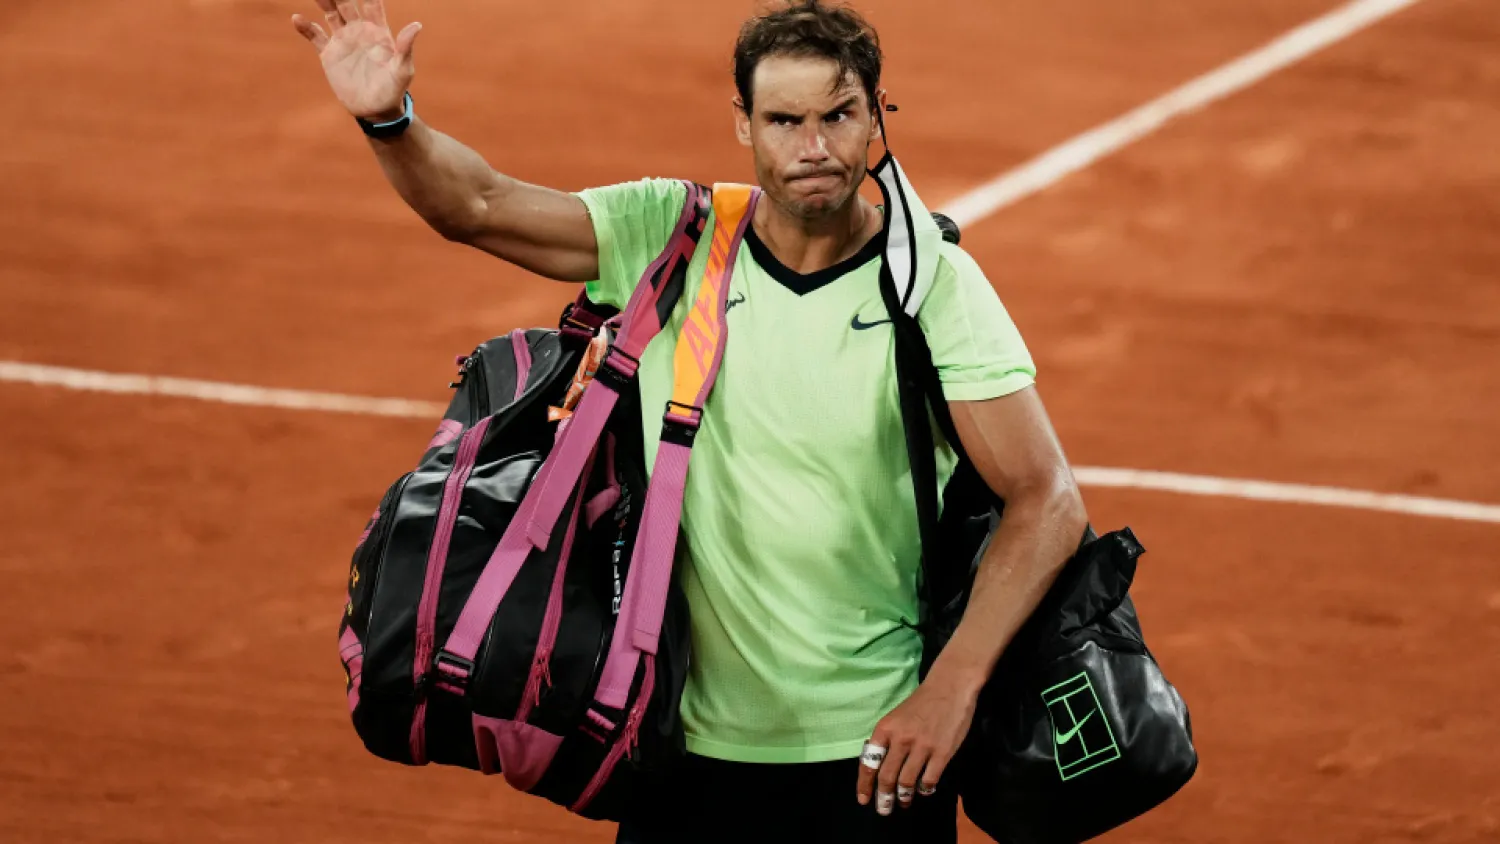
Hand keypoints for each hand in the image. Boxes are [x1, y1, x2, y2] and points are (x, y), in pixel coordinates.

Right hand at [292, 0, 421, 121]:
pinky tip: (297, 19)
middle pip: (347, 3)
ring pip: (330, 13)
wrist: (376, 110)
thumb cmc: (394, 90)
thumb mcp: (402, 70)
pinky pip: (315, 36)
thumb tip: (417, 25)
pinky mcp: (330, 54)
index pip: (371, 2)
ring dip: (323, 1)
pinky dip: (306, 28)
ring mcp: (343, 41)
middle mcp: (359, 30)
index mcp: (378, 30)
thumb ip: (406, 48)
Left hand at [856, 667, 978, 814]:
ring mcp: (922, 747)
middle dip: (883, 798)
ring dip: (904, 796)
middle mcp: (901, 739)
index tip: (863, 799)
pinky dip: (925, 789)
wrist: (949, 687)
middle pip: (887, 777)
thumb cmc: (921, 702)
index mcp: (885, 729)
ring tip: (904, 802)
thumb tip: (876, 763)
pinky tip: (924, 790)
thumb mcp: (895, 716)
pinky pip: (929, 779)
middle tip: (883, 810)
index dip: (864, 784)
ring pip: (907, 782)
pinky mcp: (942, 752)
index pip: (869, 762)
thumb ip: (886, 739)